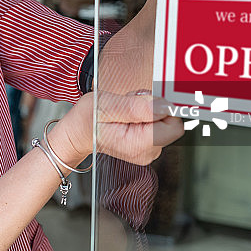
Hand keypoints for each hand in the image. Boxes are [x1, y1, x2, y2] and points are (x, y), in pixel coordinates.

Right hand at [53, 92, 183, 166]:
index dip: (164, 107)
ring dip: (148, 108)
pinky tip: (128, 114)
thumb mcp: (107, 106)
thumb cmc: (86, 120)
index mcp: (137, 144)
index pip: (173, 126)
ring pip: (163, 121)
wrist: (77, 133)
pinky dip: (145, 114)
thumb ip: (137, 107)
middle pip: (170, 123)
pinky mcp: (147, 145)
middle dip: (154, 106)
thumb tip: (165, 106)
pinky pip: (156, 124)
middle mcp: (147, 152)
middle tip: (130, 103)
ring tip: (125, 109)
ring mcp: (148, 150)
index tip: (149, 99)